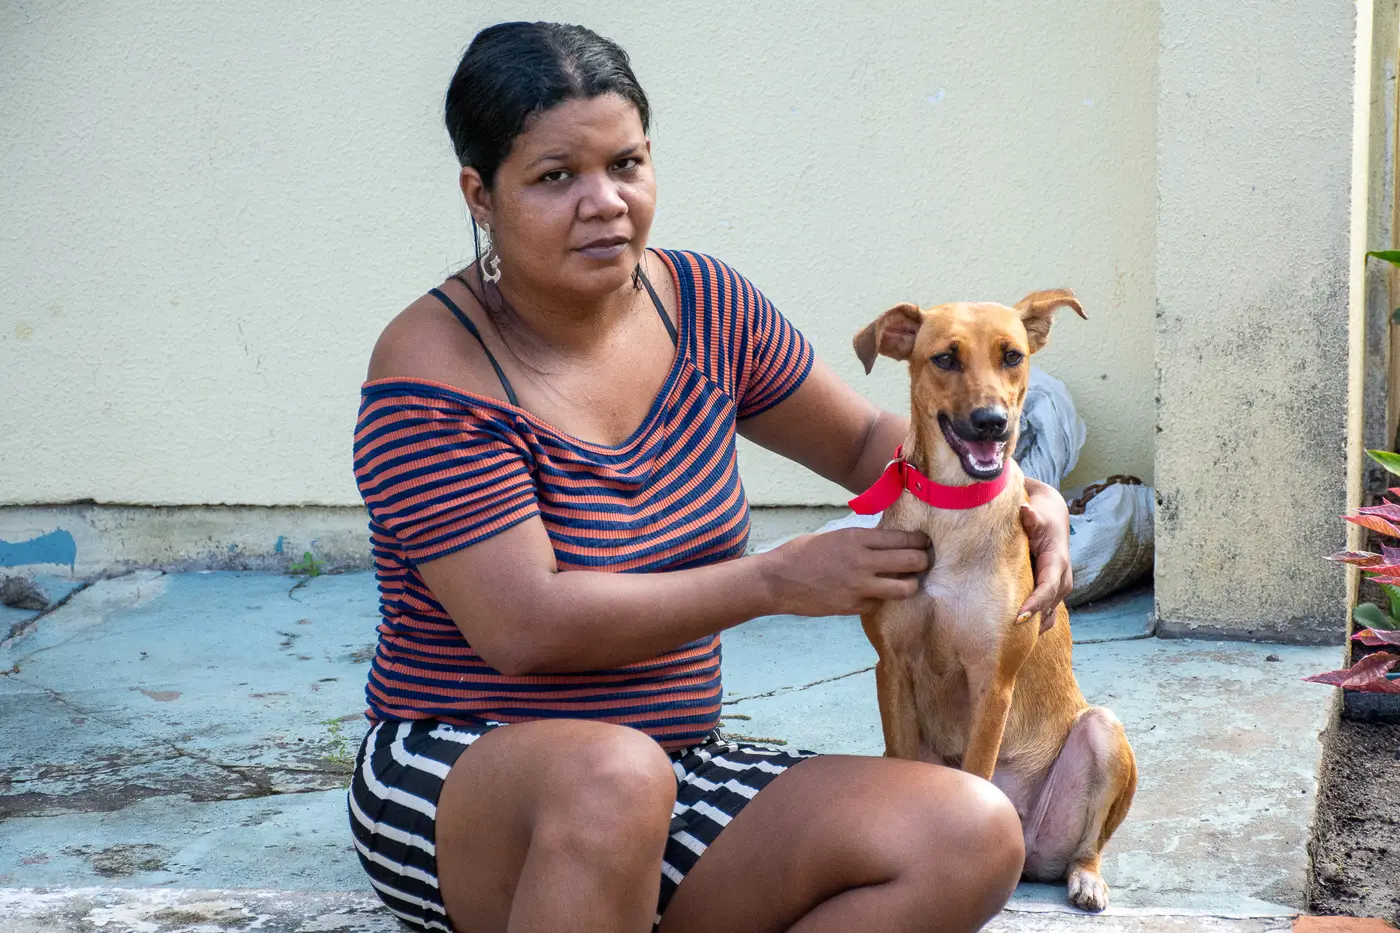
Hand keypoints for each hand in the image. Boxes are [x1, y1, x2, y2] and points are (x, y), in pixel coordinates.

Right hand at [760, 528, 930, 616]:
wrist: (776, 580)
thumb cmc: (801, 553)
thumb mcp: (834, 537)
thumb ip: (860, 541)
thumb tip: (885, 543)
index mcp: (857, 538)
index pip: (904, 538)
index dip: (920, 541)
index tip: (925, 543)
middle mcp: (863, 562)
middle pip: (913, 561)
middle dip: (924, 561)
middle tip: (925, 562)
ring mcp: (859, 587)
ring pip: (905, 588)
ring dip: (911, 585)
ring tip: (909, 583)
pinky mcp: (853, 607)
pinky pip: (880, 604)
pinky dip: (882, 600)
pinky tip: (876, 595)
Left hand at [1018, 478, 1072, 632]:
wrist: (1052, 519)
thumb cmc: (1041, 516)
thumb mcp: (1036, 514)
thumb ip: (1030, 517)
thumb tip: (1025, 511)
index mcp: (1058, 563)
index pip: (1047, 588)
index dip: (1035, 604)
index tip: (1019, 618)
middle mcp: (1062, 580)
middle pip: (1046, 607)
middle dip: (1029, 623)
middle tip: (1004, 638)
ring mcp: (1058, 590)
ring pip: (1047, 616)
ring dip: (1031, 629)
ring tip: (1007, 644)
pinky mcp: (1051, 595)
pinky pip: (1045, 617)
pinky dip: (1032, 626)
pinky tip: (1013, 638)